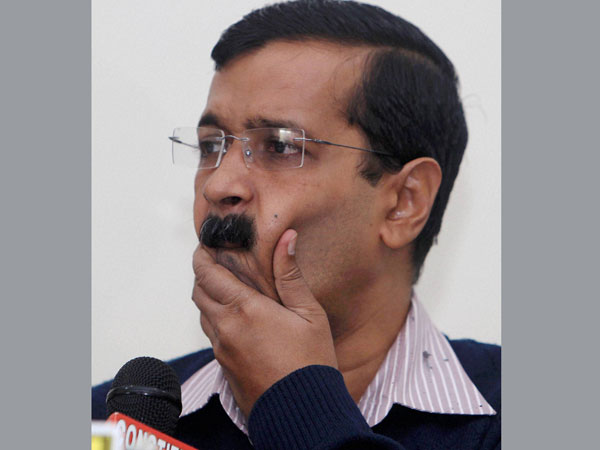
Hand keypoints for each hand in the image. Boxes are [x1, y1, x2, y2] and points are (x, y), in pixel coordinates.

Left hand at [192, 229, 337, 416]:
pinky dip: (216, 320)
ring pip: (203, 315)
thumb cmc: (310, 362)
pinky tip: (237, 319)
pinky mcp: (224, 367)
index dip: (202, 257)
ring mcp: (222, 350)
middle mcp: (225, 328)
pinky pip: (212, 336)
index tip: (204, 247)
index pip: (208, 275)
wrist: (301, 412)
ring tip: (227, 289)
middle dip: (203, 275)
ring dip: (208, 298)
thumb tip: (286, 239)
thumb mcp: (309, 313)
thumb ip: (291, 274)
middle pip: (199, 292)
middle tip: (215, 264)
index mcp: (245, 309)